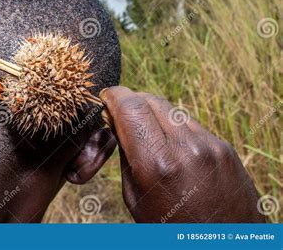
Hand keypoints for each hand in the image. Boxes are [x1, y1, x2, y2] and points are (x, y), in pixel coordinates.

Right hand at [100, 86, 264, 222]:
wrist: (224, 245)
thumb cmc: (172, 230)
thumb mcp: (135, 198)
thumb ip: (127, 157)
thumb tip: (119, 125)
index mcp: (157, 164)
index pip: (130, 107)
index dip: (114, 96)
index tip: (106, 98)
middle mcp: (186, 149)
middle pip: (151, 100)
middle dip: (132, 102)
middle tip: (122, 114)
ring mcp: (210, 146)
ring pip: (171, 109)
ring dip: (153, 113)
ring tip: (146, 132)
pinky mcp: (224, 148)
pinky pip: (191, 124)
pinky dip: (174, 127)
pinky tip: (170, 145)